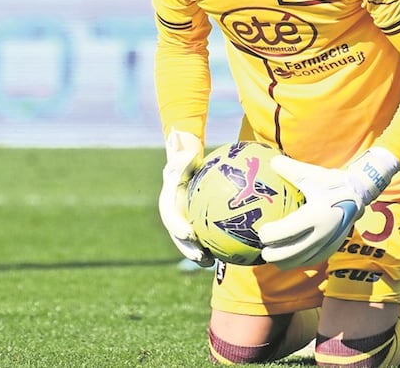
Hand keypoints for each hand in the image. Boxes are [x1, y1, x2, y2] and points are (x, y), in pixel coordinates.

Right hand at [158, 130, 214, 266]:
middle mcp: (174, 213)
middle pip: (178, 234)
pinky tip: (231, 254)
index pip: (170, 215)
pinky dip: (214, 247)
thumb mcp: (184, 152)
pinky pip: (204, 238)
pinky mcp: (194, 225)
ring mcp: (183, 220)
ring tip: (210, 263)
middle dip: (187, 248)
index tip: (188, 234)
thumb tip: (177, 136)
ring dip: (197, 253)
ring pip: (188, 241)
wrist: (186, 166)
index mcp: (168, 199)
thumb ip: (181, 149)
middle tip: (200, 256)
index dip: (177, 227)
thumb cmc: (187, 158)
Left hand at [260, 147, 398, 270]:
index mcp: (315, 215)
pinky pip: (311, 260)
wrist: (359, 195)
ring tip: (273, 256)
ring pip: (300, 261)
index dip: (268, 236)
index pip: (285, 232)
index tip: (260, 232)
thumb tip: (270, 161)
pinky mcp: (332, 249)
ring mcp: (328, 244)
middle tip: (263, 249)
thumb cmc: (331, 182)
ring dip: (284, 262)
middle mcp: (322, 233)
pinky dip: (298, 262)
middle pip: (289, 253)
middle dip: (272, 254)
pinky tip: (288, 258)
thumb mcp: (311, 173)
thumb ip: (289, 168)